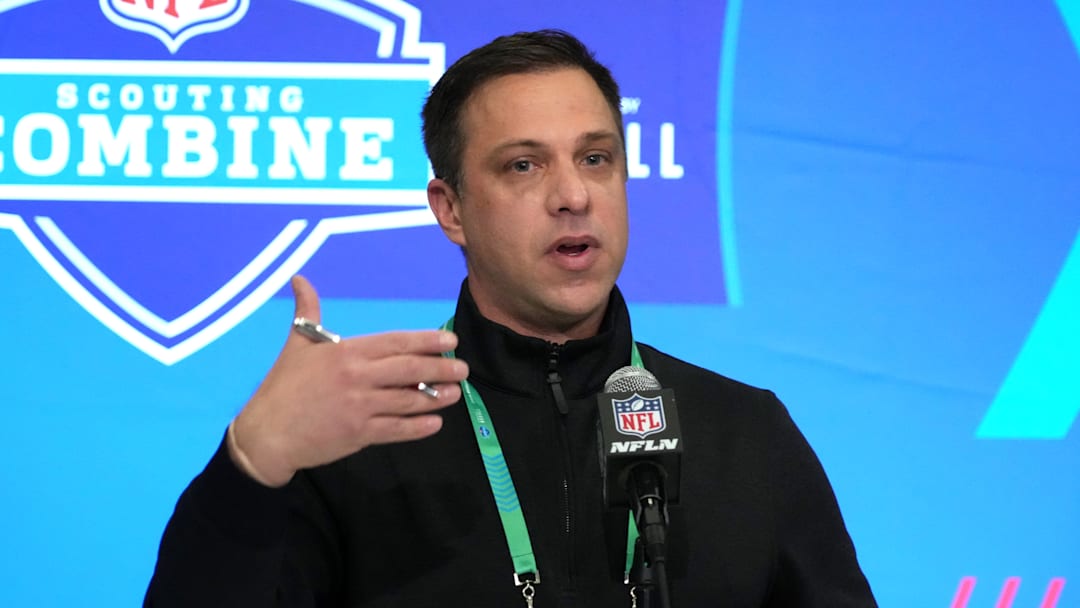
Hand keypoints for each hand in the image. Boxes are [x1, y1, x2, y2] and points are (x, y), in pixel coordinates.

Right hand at [228, 275, 467, 486]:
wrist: (266, 433)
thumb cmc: (282, 387)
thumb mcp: (296, 344)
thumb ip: (307, 310)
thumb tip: (300, 278)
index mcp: (346, 352)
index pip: (396, 343)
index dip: (427, 341)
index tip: (450, 341)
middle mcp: (357, 377)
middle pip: (410, 370)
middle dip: (442, 368)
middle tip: (464, 369)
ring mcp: (360, 407)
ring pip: (409, 400)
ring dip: (436, 397)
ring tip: (455, 393)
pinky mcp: (359, 434)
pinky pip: (397, 429)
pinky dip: (419, 427)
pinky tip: (435, 422)